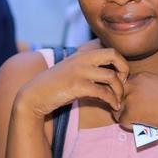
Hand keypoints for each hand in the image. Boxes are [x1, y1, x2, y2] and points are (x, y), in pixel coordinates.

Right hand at [14, 47, 129, 117]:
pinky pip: (103, 92)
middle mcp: (81, 59)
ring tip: (118, 101)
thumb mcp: (72, 72)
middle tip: (122, 84)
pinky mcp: (76, 86)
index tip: (119, 77)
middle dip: (124, 70)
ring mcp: (79, 72)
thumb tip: (108, 76)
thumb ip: (88, 70)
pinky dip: (112, 101)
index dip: (120, 63)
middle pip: (114, 55)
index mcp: (82, 54)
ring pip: (111, 77)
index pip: (110, 50)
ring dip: (119, 91)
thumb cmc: (54, 87)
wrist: (33, 96)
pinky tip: (113, 107)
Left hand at [114, 71, 157, 131]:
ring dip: (125, 115)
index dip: (128, 96)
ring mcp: (130, 97)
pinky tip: (140, 125)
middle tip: (133, 113)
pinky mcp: (130, 111)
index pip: (124, 85)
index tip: (137, 103)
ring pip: (117, 108)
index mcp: (141, 76)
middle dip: (122, 104)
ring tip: (136, 120)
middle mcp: (133, 83)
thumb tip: (138, 101)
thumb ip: (147, 90)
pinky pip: (122, 121)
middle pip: (117, 95)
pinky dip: (129, 125)